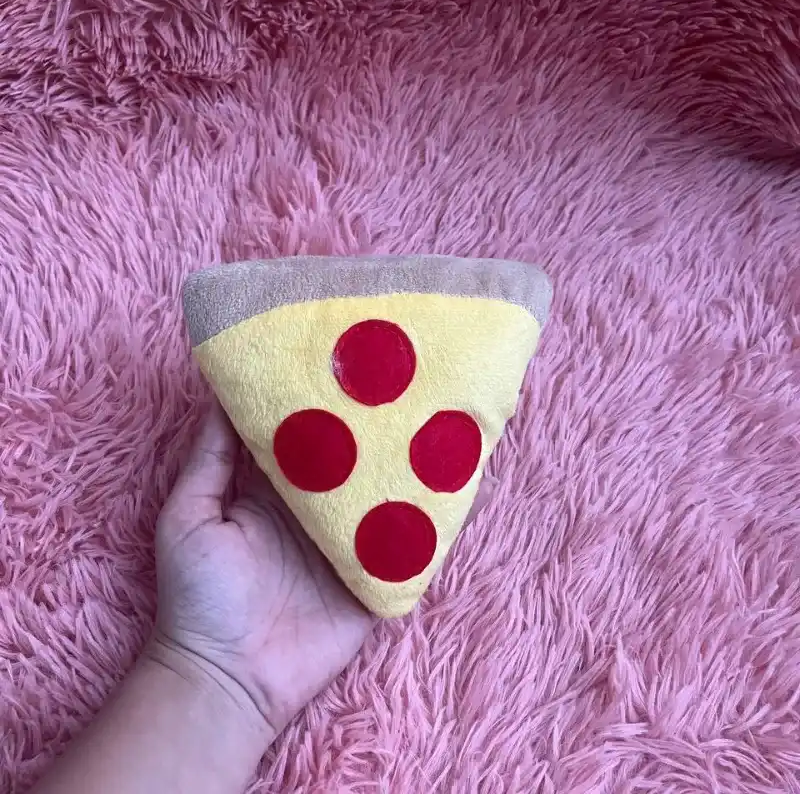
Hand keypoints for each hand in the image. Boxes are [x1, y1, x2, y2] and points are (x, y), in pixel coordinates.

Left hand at [150, 401, 492, 739]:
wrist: (229, 679)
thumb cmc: (198, 595)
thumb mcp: (189, 515)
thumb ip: (210, 457)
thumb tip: (221, 393)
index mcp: (274, 490)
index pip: (305, 436)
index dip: (322, 402)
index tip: (346, 361)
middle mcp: (316, 510)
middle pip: (352, 461)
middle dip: (375, 428)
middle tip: (408, 382)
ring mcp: (349, 543)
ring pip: (386, 496)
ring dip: (409, 469)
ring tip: (442, 425)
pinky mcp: (374, 577)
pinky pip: (407, 546)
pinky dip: (430, 522)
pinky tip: (455, 490)